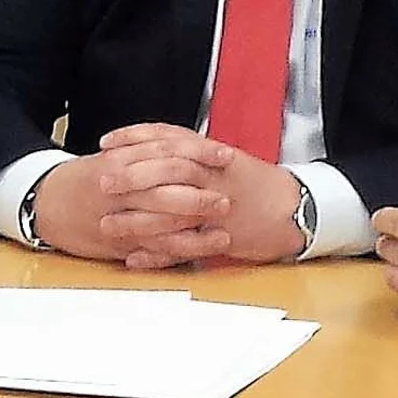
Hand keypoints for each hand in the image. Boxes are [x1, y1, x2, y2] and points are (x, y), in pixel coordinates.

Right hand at [30, 143, 233, 261]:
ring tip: (223, 232)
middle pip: (163, 191)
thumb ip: (151, 150)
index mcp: (121, 158)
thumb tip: (196, 145)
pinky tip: (198, 254)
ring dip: (192, 230)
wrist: (47, 202)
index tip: (226, 156)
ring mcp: (116, 218)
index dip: (199, 153)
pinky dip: (174, 252)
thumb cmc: (90, 177)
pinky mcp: (116, 243)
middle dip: (198, 197)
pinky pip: (149, 249)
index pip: (166, 152)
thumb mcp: (116, 155)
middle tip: (226, 200)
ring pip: (158, 226)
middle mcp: (118, 188)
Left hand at [97, 123, 304, 267]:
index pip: (169, 139)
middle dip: (132, 174)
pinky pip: (186, 247)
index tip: (107, 143)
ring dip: (137, 219)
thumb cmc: (257, 185)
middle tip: (102, 181)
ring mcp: (219, 209)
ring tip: (107, 225)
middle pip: (169, 169)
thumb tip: (154, 146)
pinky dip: (159, 254)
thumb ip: (192, 154)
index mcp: (213, 155)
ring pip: (173, 210)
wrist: (296, 209)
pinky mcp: (222, 238)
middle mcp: (215, 178)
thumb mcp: (225, 160)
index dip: (135, 139)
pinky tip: (135, 258)